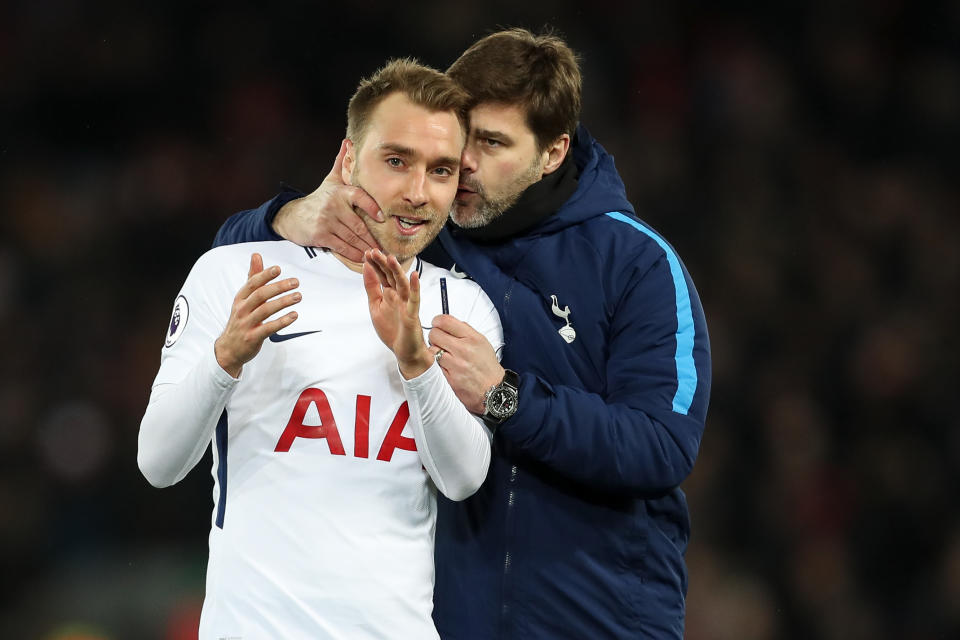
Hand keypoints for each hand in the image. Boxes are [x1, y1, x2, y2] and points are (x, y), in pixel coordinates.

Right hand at [214, 253, 300, 376]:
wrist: (229, 349)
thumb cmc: (241, 319)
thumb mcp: (244, 298)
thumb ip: (253, 277)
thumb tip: (256, 255)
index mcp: (240, 298)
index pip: (252, 284)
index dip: (264, 275)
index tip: (278, 269)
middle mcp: (242, 309)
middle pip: (260, 295)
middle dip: (278, 287)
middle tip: (295, 282)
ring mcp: (246, 324)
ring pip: (265, 310)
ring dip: (283, 302)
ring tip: (298, 296)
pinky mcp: (253, 337)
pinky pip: (268, 328)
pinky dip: (282, 321)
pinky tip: (294, 315)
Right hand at [272, 139, 383, 261]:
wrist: (293, 216)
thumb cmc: (319, 199)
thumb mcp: (331, 180)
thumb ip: (342, 164)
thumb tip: (348, 142)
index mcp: (340, 192)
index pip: (359, 197)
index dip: (371, 207)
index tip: (382, 218)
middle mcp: (334, 206)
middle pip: (358, 224)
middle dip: (372, 238)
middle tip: (386, 247)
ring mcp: (327, 221)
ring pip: (351, 238)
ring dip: (366, 248)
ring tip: (378, 254)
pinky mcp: (321, 235)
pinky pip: (341, 247)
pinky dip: (353, 254)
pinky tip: (363, 258)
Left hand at [362, 249, 434, 378]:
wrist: (404, 351)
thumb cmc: (392, 329)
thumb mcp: (375, 306)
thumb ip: (372, 288)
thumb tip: (366, 269)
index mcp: (389, 293)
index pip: (382, 275)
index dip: (375, 264)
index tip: (367, 253)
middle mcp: (399, 296)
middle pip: (391, 276)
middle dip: (383, 264)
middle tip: (374, 251)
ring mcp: (406, 304)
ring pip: (402, 284)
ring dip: (397, 271)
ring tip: (391, 258)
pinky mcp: (412, 314)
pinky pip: (414, 300)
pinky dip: (415, 288)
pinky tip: (414, 276)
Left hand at [428, 315, 503, 413]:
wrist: (493, 390)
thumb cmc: (487, 367)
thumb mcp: (482, 342)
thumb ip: (465, 331)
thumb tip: (449, 324)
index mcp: (472, 338)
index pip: (445, 321)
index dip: (437, 321)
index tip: (437, 323)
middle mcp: (463, 350)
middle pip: (435, 334)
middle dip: (435, 336)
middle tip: (439, 340)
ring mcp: (455, 364)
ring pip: (432, 350)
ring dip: (435, 351)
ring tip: (444, 354)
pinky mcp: (449, 377)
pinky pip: (435, 365)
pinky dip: (438, 364)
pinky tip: (447, 365)